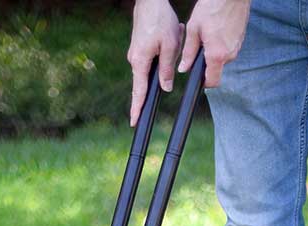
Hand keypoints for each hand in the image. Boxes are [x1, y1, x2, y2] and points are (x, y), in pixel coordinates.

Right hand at [128, 0, 183, 125]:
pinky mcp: (140, 48)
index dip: (137, 108)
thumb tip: (165, 88)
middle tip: (162, 63)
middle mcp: (135, 60)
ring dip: (166, 53)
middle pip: (146, 81)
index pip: (139, 92)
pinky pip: (153, 57)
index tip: (134, 122)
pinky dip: (164, 49)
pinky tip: (171, 33)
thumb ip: (167, 69)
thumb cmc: (160, 20)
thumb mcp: (170, 46)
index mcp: (140, 62)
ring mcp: (136, 54)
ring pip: (154, 66)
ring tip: (173, 33)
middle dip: (160, 73)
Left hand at [179, 0, 250, 86]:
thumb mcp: (194, 29)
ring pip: (222, 59)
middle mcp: (229, 55)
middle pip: (217, 70)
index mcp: (217, 55)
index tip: (198, 78)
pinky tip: (217, 30)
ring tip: (209, 34)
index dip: (204, 83)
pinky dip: (221, 45)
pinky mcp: (240, 41)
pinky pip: (228, 49)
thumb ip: (188, 52)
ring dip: (214, 52)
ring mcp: (237, 48)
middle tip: (200, 46)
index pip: (212, 82)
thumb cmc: (212, 6)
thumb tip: (184, 68)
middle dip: (207, 63)